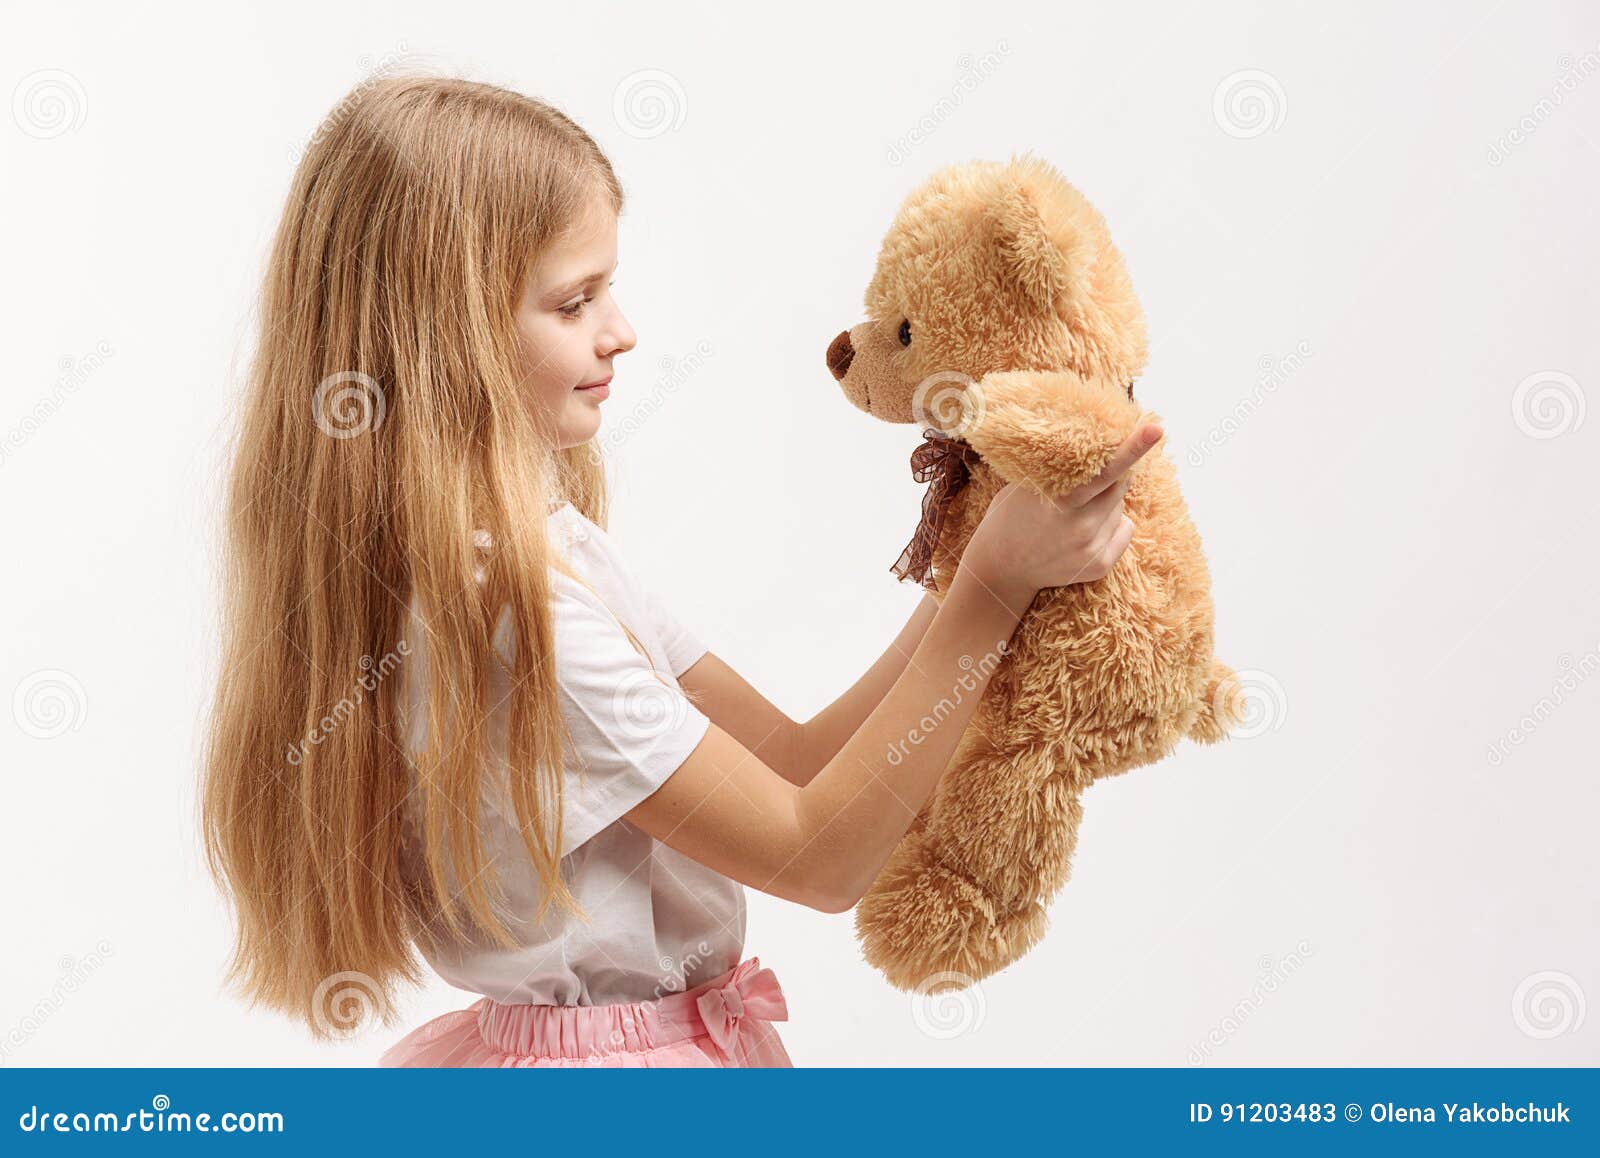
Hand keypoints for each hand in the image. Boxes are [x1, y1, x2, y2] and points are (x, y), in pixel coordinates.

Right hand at [960, 423, 1162, 603]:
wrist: (1001, 569)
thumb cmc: (1010, 518)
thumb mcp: (1025, 487)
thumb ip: (1058, 469)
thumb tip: (1091, 442)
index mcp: (1062, 501)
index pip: (1106, 469)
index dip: (1132, 448)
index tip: (1155, 428)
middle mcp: (1081, 526)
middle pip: (1119, 484)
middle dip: (1110, 475)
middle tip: (1086, 478)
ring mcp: (1092, 548)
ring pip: (1120, 507)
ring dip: (1106, 502)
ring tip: (1073, 513)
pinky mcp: (1100, 565)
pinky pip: (1124, 529)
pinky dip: (1112, 525)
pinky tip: (1083, 533)